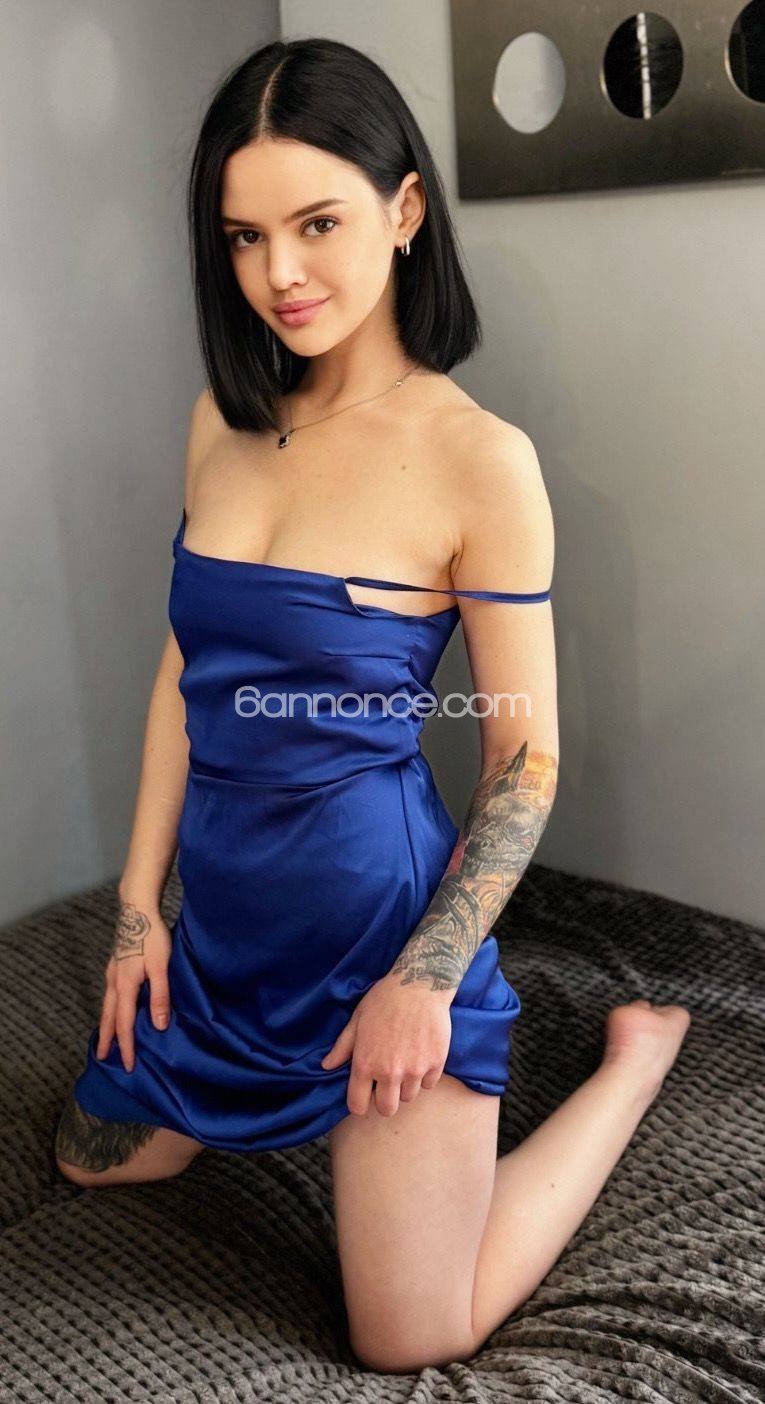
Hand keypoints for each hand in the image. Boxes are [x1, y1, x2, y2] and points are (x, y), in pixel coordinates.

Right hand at [96, 897, 172, 1071]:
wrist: (137, 909)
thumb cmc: (152, 936)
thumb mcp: (161, 966)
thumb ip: (160, 995)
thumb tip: (159, 1026)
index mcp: (125, 986)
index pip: (124, 1024)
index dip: (126, 1046)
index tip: (128, 1065)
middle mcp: (114, 982)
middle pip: (108, 1018)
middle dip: (107, 1039)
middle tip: (102, 1058)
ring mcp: (112, 973)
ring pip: (107, 1006)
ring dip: (106, 1025)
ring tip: (106, 1039)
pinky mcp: (115, 965)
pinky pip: (110, 995)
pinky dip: (110, 1009)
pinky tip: (115, 1009)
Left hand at [320, 972, 452, 1116]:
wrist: (420, 985)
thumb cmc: (384, 1000)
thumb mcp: (357, 1020)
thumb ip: (342, 1048)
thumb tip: (326, 1066)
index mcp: (366, 1064)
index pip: (358, 1106)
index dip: (359, 1103)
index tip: (365, 1094)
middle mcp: (390, 1072)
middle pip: (388, 1109)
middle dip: (385, 1099)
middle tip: (387, 1082)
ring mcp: (415, 1070)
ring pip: (409, 1097)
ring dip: (406, 1086)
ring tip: (405, 1063)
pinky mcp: (436, 1063)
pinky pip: (429, 1084)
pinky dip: (425, 1076)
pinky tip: (420, 1056)